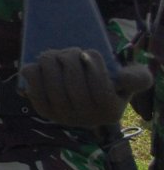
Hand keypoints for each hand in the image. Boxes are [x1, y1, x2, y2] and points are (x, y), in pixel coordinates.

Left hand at [21, 48, 153, 128]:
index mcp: (110, 111)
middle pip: (74, 87)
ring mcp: (64, 118)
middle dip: (69, 60)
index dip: (93, 67)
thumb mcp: (129, 81)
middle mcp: (87, 119)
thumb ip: (136, 78)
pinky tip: (36, 66)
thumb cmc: (110, 84)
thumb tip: (122, 78)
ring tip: (52, 54)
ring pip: (53, 89)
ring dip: (49, 64)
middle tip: (69, 50)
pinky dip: (32, 75)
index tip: (89, 52)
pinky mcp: (45, 112)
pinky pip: (34, 92)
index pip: (101, 89)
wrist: (87, 98)